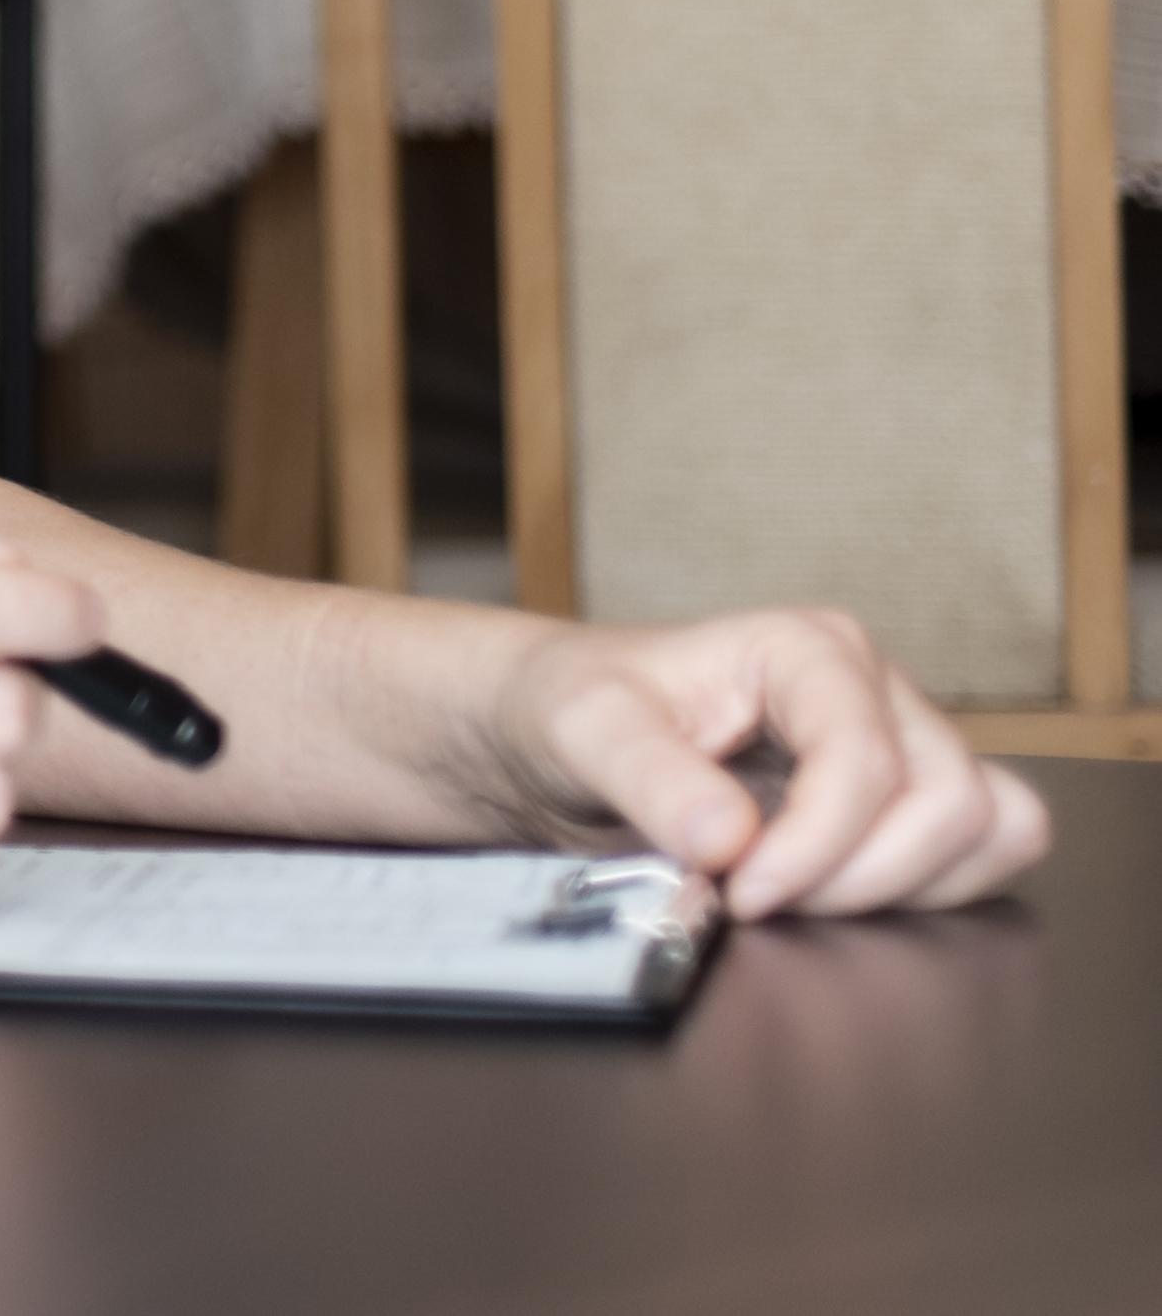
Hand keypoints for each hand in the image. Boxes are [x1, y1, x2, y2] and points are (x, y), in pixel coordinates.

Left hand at [478, 607, 1049, 918]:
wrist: (556, 731)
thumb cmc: (572, 708)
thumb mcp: (579, 727)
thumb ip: (648, 776)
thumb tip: (730, 839)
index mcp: (808, 649)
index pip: (867, 764)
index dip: (814, 848)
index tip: (738, 891)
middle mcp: (876, 690)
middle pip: (951, 805)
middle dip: (861, 876)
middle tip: (760, 897)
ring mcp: (905, 746)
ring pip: (990, 832)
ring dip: (904, 889)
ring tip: (794, 894)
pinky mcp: (912, 803)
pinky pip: (986, 857)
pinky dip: (929, 893)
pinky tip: (833, 894)